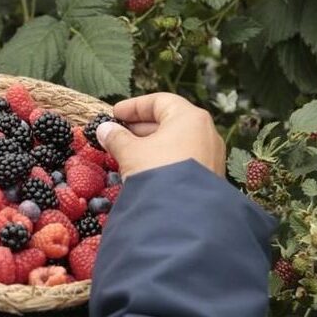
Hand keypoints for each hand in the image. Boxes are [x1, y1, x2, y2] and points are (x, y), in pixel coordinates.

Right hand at [96, 93, 225, 177]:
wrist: (184, 215)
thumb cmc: (158, 172)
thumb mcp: (131, 152)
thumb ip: (116, 138)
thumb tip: (104, 129)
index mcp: (190, 117)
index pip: (159, 101)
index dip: (134, 106)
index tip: (114, 113)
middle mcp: (206, 132)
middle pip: (169, 121)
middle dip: (140, 127)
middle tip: (118, 133)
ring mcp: (211, 155)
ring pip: (177, 142)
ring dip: (150, 145)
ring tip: (127, 152)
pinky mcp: (210, 176)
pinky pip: (184, 159)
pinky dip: (164, 159)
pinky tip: (145, 169)